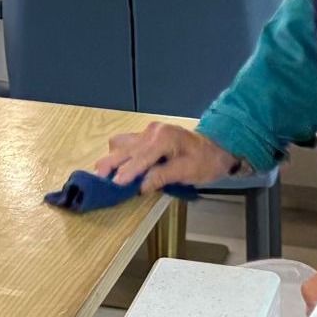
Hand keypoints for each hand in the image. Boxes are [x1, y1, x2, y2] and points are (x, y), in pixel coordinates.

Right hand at [91, 122, 240, 192]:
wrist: (216, 148)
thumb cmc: (205, 161)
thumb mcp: (187, 172)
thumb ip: (162, 177)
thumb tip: (141, 186)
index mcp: (164, 138)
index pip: (140, 157)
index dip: (127, 172)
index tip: (115, 184)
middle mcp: (152, 131)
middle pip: (124, 147)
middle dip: (110, 164)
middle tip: (99, 179)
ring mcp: (148, 131)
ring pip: (120, 143)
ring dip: (112, 158)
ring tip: (105, 175)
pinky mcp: (146, 135)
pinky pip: (126, 143)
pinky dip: (119, 155)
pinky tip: (116, 167)